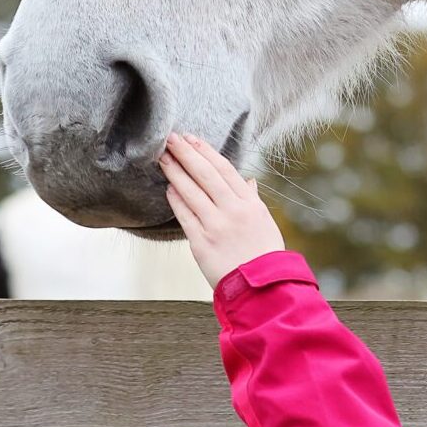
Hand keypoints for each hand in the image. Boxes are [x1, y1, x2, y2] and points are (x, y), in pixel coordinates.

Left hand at [159, 132, 285, 287]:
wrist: (261, 288)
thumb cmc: (264, 254)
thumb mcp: (264, 222)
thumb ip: (251, 200)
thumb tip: (247, 181)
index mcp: (250, 204)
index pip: (225, 170)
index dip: (206, 152)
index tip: (192, 138)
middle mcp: (233, 211)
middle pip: (205, 175)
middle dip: (186, 154)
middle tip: (170, 138)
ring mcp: (216, 226)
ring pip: (191, 192)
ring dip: (175, 172)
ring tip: (162, 157)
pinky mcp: (201, 242)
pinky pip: (184, 215)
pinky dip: (175, 199)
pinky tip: (168, 187)